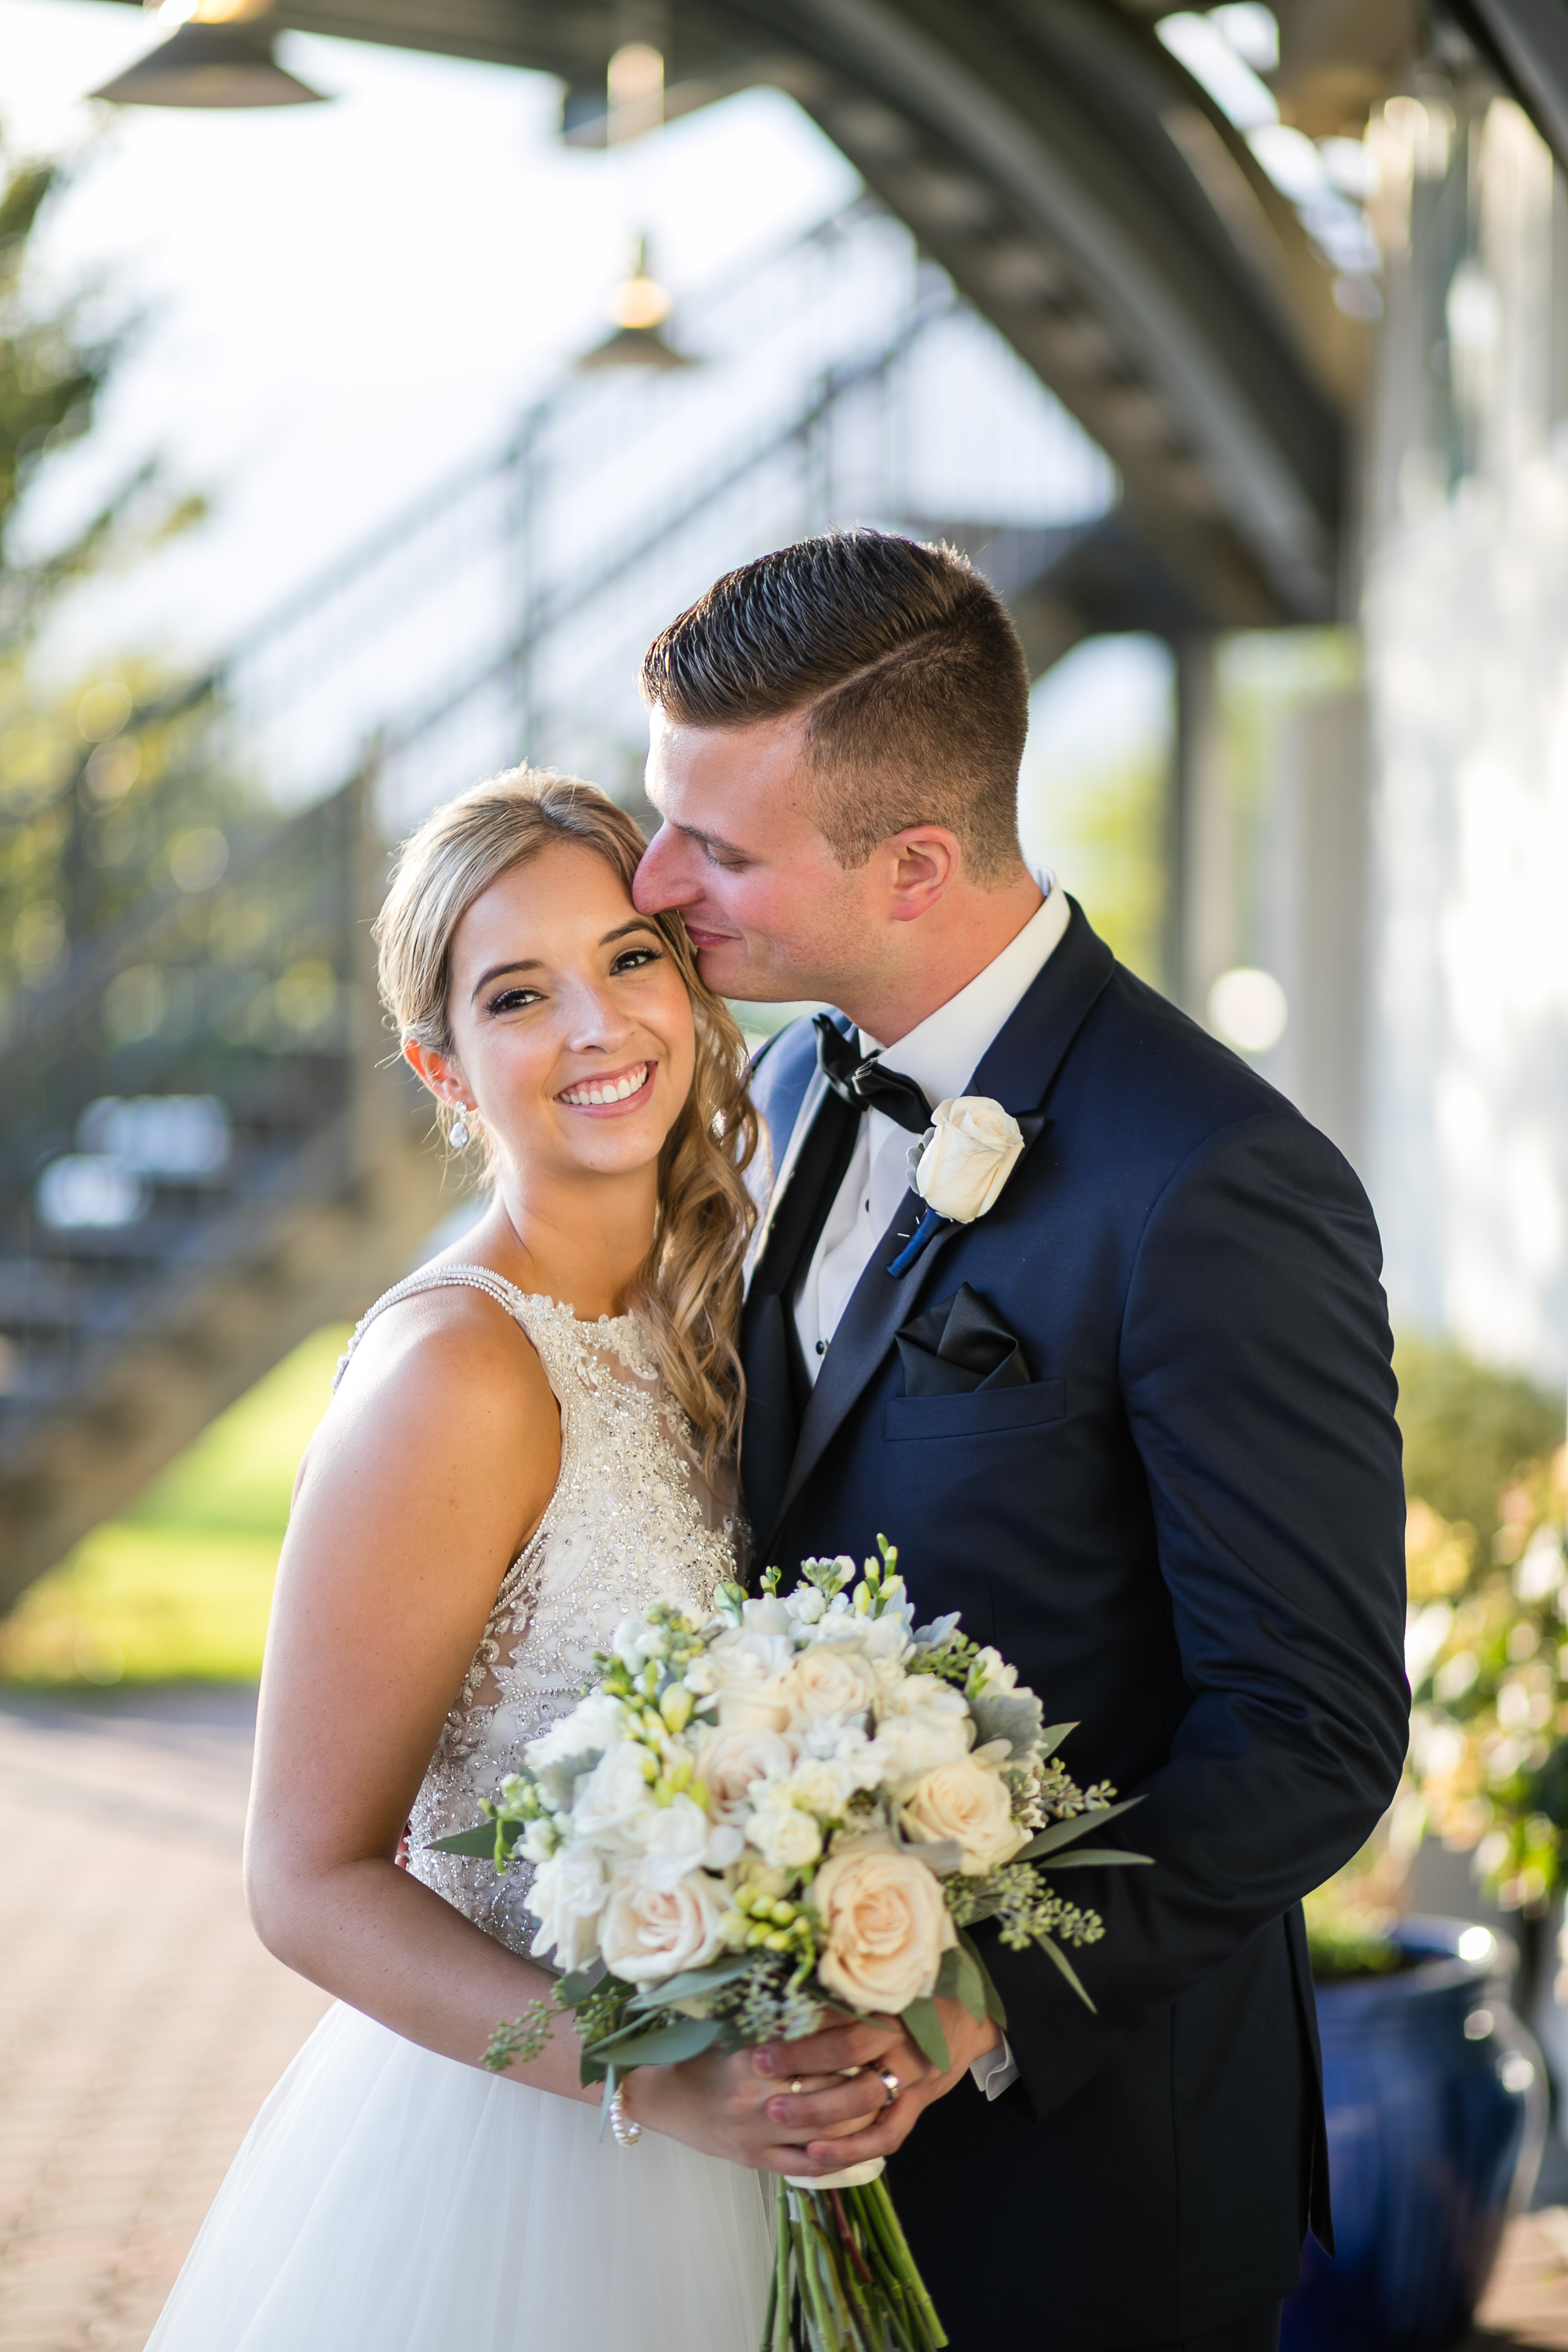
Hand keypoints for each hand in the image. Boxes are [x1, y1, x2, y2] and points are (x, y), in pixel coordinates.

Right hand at [631, 2040, 885, 2174]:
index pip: (817, 2049)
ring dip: (860, 2119)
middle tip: (892, 2064)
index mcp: (751, 2058)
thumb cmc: (697, 2052)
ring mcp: (757, 2134)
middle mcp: (757, 2098)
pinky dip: (838, 2157)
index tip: (879, 2027)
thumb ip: (777, 2016)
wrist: (657, 2096)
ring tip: (884, 2100)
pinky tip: (860, 2143)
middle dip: (867, 2081)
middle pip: (830, 2094)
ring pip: (826, 2134)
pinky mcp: (756, 2160)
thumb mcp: (733, 2025)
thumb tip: (827, 1995)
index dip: (852, 2039)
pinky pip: (807, 2166)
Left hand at [752, 1998, 1002, 2173]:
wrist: (968, 2016)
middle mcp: (901, 2037)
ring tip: (777, 2114)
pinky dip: (852, 2149)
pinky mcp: (919, 2104)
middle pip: (848, 2050)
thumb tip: (788, 1982)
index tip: (766, 2019)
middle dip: (801, 2060)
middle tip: (760, 2066)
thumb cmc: (916, 1993)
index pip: (842, 2006)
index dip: (803, 2014)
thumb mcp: (887, 1979)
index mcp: (890, 2000)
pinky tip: (816, 2156)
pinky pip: (887, 2135)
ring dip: (818, 2109)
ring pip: (864, 2098)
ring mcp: (913, 2074)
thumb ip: (846, 1985)